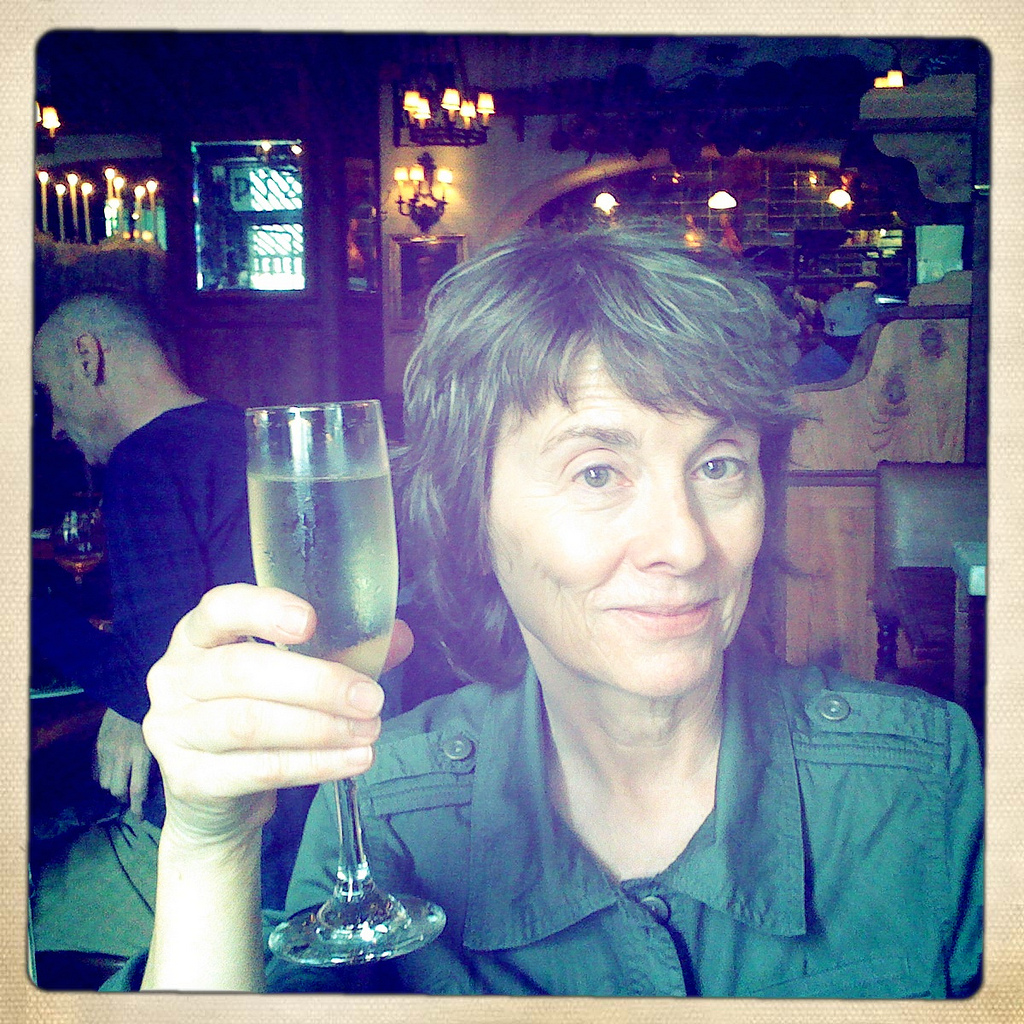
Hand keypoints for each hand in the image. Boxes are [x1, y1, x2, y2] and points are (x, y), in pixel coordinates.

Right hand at [95, 707, 152, 815]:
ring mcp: (107, 751)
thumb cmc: (151, 718)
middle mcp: (121, 755)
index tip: (139, 817)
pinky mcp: (97, 747)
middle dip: (124, 797)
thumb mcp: (157, 740)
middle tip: (131, 796)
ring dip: (114, 787)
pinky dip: (103, 777)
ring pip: (105, 784)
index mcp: (140, 754)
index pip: (137, 789)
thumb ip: (154, 761)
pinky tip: (111, 773)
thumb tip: (152, 784)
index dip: (137, 807)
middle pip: (118, 790)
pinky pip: (96, 772)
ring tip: (122, 782)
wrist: (130, 697)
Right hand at [142, 583, 412, 847]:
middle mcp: (174, 677)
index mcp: (197, 637)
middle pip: (241, 670)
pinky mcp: (186, 780)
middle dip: (315, 683)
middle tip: (371, 699)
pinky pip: (256, 769)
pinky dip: (312, 765)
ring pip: (248, 723)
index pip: (220, 608)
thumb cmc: (260, 716)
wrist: (215, 801)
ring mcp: (172, 730)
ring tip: (369, 731)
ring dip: (319, 728)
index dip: (263, 610)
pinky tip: (352, 761)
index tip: (311, 622)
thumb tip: (399, 636)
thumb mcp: (294, 676)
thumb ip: (342, 651)